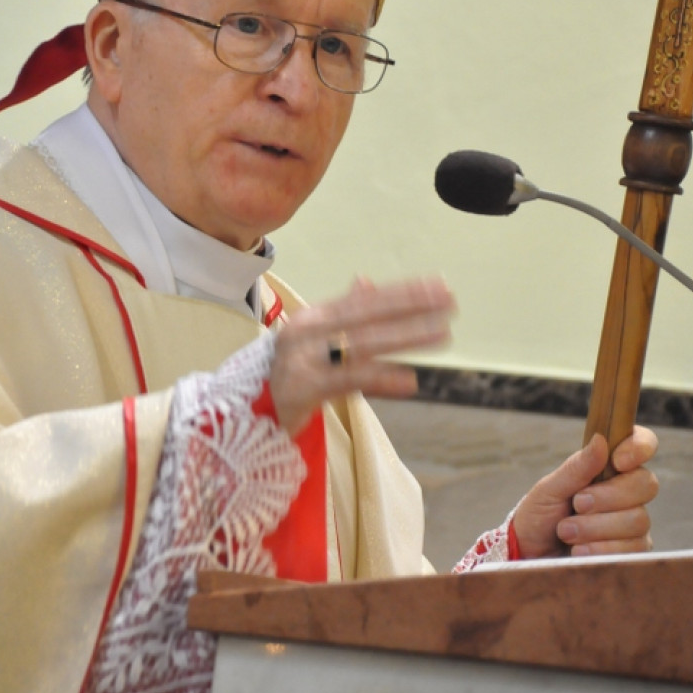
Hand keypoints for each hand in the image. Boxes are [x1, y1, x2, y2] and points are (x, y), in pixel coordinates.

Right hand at [269, 276, 453, 434]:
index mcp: (315, 316)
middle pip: (367, 315)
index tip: (439, 286)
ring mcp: (303, 359)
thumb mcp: (313, 338)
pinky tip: (409, 380)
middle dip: (411, 307)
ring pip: (361, 343)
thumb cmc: (287, 373)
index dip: (403, 291)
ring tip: (441, 333)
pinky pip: (348, 380)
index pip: (366, 299)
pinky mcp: (301, 389)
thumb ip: (343, 312)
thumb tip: (366, 280)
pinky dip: (381, 378)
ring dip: (404, 337)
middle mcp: (307, 331)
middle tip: (450, 302)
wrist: (243, 412)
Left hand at [512, 426, 658, 558]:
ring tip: (566, 532)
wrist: (529, 555)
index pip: (642, 444)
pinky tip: (578, 550)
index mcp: (608, 467)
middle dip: (608, 497)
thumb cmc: (538, 517)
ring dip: (595, 527)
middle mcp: (626, 493)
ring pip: (637, 520)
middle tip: (577, 504)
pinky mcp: (632, 552)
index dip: (639, 447)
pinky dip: (600, 549)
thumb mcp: (550, 489)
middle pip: (646, 484)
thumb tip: (600, 440)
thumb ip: (577, 467)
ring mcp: (632, 523)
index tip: (618, 461)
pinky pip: (632, 549)